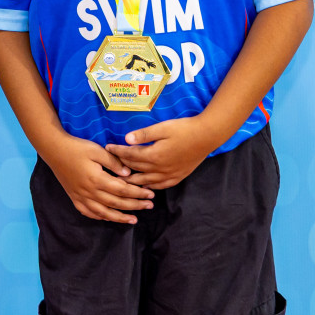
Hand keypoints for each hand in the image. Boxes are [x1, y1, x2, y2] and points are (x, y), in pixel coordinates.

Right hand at [42, 132, 155, 223]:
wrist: (54, 150)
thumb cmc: (76, 147)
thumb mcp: (97, 150)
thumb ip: (113, 162)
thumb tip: (128, 174)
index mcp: (97, 179)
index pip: (123, 190)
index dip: (138, 193)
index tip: (150, 194)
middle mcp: (90, 192)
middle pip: (116, 203)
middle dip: (135, 205)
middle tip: (149, 206)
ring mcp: (81, 197)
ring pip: (104, 212)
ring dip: (120, 217)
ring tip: (133, 219)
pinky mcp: (74, 198)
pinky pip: (89, 213)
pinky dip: (101, 217)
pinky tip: (109, 217)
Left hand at [105, 115, 221, 189]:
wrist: (207, 136)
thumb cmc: (184, 129)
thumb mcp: (162, 128)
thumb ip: (144, 135)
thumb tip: (126, 139)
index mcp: (154, 155)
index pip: (130, 155)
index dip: (118, 151)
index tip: (107, 148)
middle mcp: (160, 169)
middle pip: (136, 169)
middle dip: (122, 166)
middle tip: (110, 165)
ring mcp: (169, 175)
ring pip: (146, 181)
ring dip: (133, 180)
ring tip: (122, 180)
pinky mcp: (178, 176)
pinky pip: (161, 186)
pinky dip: (150, 187)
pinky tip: (146, 187)